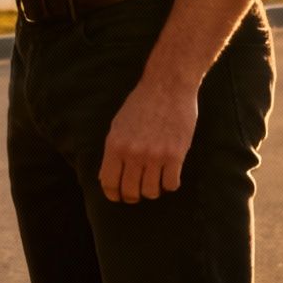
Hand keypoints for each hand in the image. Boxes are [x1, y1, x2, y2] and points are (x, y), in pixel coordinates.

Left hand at [97, 78, 197, 202]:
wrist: (167, 85)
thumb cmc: (141, 104)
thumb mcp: (118, 125)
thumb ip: (113, 152)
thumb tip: (106, 179)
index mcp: (114, 145)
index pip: (109, 184)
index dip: (114, 195)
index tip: (119, 197)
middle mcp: (133, 153)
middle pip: (131, 192)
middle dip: (133, 196)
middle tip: (139, 192)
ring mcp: (155, 155)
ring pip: (152, 192)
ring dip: (153, 189)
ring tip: (155, 179)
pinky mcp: (175, 155)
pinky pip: (171, 184)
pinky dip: (170, 183)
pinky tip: (170, 173)